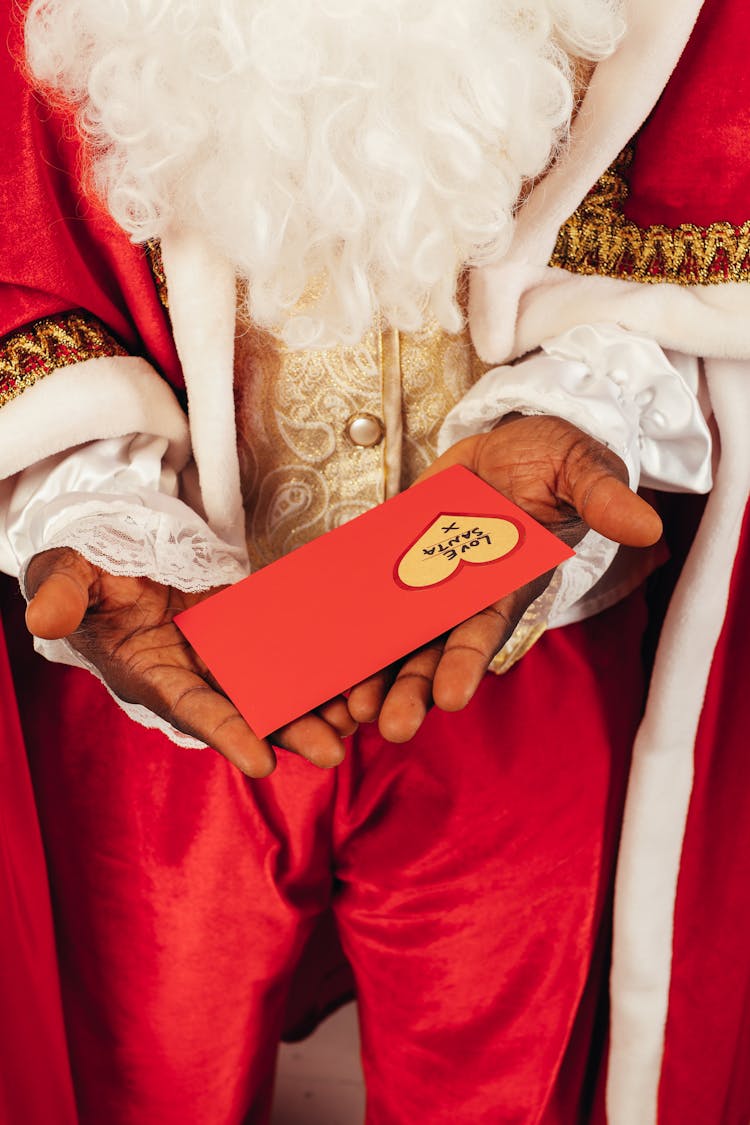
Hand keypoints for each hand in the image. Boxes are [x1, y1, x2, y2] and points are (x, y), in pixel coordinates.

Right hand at [24, 547, 354, 776]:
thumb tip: (44, 617)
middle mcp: (192, 674)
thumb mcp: (65, 573)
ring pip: (273, 687)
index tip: (262, 761)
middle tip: (334, 752)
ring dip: (312, 706)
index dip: (226, 733)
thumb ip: (61, 594)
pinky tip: (352, 677)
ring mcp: (222, 654)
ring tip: (356, 721)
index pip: (190, 710)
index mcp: (150, 673)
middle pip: (246, 710)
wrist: (113, 552)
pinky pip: (284, 651)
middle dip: (287, 731)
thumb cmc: (83, 570)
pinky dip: (315, 666)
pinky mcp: (245, 629)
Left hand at [348, 414, 662, 741]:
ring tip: (351, 709)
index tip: (451, 697)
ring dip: (377, 674)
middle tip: (391, 725)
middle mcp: (466, 594)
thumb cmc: (551, 458)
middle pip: (437, 651)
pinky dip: (349, 628)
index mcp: (508, 581)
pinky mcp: (397, 561)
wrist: (507, 440)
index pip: (487, 629)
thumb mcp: (580, 465)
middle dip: (414, 689)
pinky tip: (326, 658)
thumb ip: (601, 495)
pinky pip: (369, 600)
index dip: (469, 662)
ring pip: (398, 639)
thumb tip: (645, 523)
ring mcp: (428, 582)